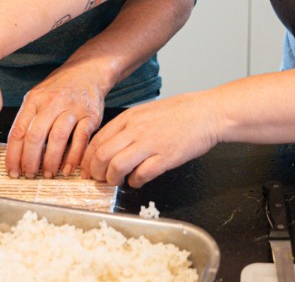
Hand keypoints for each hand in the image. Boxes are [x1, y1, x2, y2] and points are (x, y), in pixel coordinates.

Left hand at [6, 67, 105, 178]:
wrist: (88, 71)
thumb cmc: (60, 88)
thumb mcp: (38, 96)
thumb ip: (28, 119)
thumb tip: (16, 151)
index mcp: (34, 99)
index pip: (18, 131)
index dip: (13, 155)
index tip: (12, 170)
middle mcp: (52, 102)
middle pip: (36, 135)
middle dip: (30, 161)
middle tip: (29, 175)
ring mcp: (73, 108)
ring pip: (58, 137)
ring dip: (51, 161)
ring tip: (48, 174)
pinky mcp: (91, 115)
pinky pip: (81, 138)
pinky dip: (74, 157)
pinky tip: (68, 168)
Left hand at [80, 93, 221, 187]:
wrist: (207, 113)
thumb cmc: (180, 113)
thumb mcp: (146, 112)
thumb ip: (127, 127)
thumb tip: (111, 145)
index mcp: (129, 119)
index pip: (97, 141)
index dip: (88, 159)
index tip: (87, 169)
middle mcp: (135, 130)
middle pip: (101, 156)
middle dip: (95, 173)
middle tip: (98, 180)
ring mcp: (150, 144)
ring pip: (116, 166)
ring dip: (113, 179)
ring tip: (117, 182)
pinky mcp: (165, 158)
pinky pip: (140, 175)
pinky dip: (135, 182)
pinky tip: (138, 181)